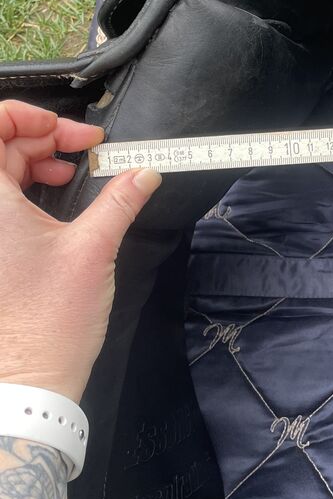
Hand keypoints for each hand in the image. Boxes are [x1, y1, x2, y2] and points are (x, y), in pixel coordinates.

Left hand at [0, 100, 160, 402]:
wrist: (27, 382)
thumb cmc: (51, 320)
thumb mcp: (94, 249)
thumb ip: (119, 200)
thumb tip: (146, 173)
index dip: (31, 117)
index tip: (74, 134)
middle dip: (42, 136)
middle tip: (87, 150)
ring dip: (31, 159)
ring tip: (72, 171)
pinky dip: (21, 186)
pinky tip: (54, 197)